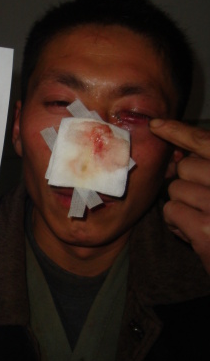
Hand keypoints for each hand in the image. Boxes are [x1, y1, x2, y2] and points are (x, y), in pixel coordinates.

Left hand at [150, 118, 209, 273]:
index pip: (206, 141)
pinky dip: (177, 224)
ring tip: (204, 222)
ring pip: (175, 189)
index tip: (156, 124)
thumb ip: (209, 173)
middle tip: (204, 204)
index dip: (179, 131)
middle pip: (185, 167)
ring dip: (182, 206)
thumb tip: (178, 155)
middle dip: (186, 183)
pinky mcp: (205, 227)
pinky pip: (171, 211)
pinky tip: (196, 236)